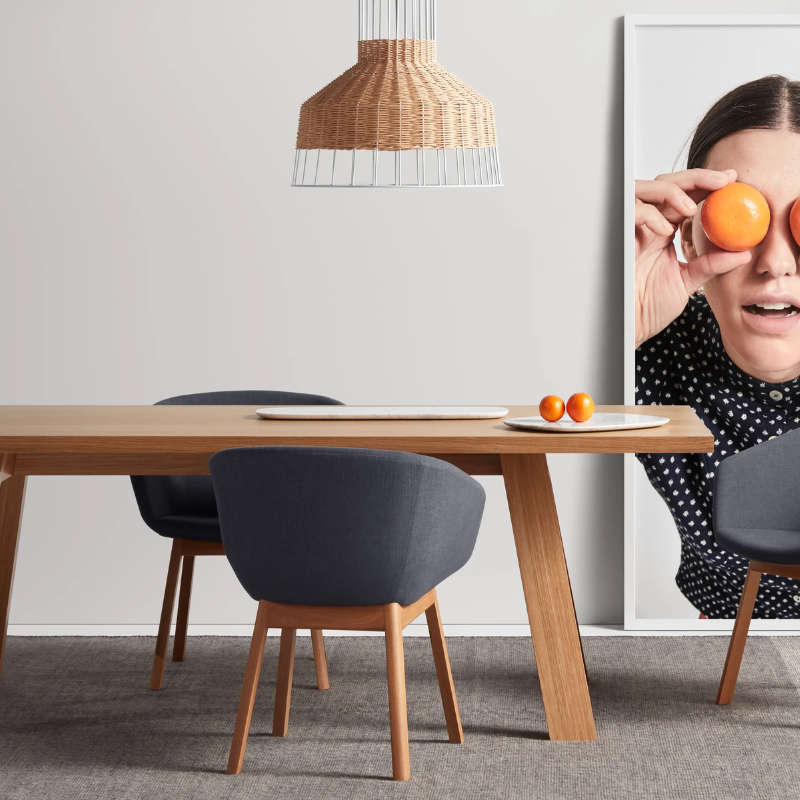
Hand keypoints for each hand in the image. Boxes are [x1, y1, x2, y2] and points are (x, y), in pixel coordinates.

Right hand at [635, 168, 751, 346]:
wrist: (630, 326)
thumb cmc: (649, 308)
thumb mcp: (688, 282)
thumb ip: (711, 264)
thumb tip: (742, 253)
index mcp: (662, 233)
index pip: (683, 198)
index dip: (706, 186)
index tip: (732, 181)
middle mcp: (646, 227)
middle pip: (666, 184)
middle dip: (695, 178)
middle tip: (722, 181)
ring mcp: (631, 230)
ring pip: (647, 188)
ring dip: (672, 191)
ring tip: (691, 208)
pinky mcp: (618, 238)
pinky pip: (632, 211)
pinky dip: (650, 213)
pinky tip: (665, 230)